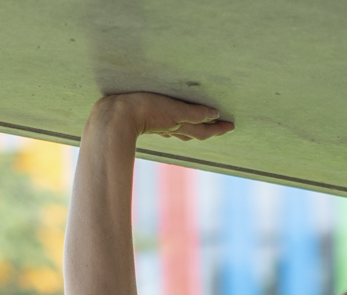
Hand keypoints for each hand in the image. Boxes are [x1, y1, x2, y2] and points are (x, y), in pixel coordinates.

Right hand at [93, 91, 233, 141]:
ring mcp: (161, 127)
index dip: (218, 129)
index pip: (205, 130)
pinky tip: (171, 122)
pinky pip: (169, 125)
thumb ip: (194, 113)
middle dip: (208, 129)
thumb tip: (213, 114)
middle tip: (219, 125)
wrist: (114, 117)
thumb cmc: (145, 111)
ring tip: (200, 123)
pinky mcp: (148, 121)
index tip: (232, 126)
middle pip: (196, 131)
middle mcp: (172, 129)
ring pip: (183, 130)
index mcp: (180, 126)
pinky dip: (176, 124)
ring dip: (193, 127)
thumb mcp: (174, 110)